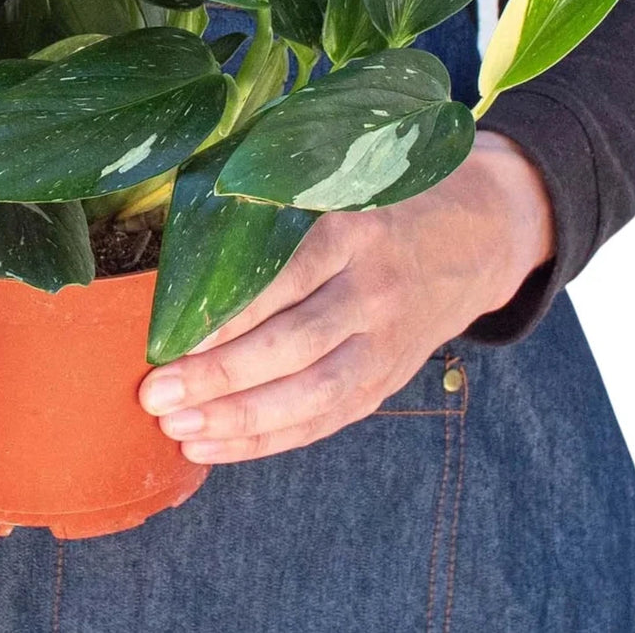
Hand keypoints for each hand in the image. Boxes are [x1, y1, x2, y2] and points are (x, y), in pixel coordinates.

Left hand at [139, 131, 554, 463]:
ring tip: (177, 429)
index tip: (172, 338)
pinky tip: (214, 445)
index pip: (284, 280)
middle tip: (155, 394)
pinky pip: (326, 420)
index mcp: (354, 231)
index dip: (229, 316)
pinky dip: (267, 440)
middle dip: (220, 375)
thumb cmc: (381, 205)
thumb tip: (185, 250)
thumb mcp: (340, 188)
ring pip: (312, 393)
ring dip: (239, 418)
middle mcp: (373, 289)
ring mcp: (386, 341)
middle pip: (294, 344)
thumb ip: (278, 213)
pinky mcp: (388, 378)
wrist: (479, 234)